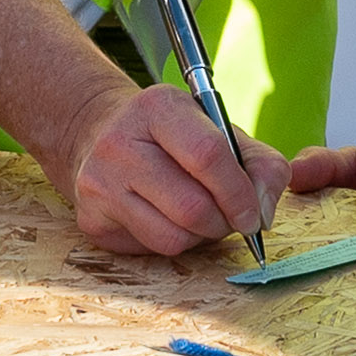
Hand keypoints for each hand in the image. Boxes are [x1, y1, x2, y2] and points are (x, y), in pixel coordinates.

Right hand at [64, 83, 290, 259]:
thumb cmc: (174, 137)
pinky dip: (174, 242)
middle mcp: (120, 142)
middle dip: (223, 223)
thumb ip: (261, 165)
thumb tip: (263, 215)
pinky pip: (151, 248)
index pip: (208, 155)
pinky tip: (169, 219)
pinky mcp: (92, 218)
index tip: (254, 215)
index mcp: (159, 107)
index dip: (239, 193)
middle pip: (191, 207)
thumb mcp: (222, 132)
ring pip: (172, 236)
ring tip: (199, 216)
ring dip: (200, 237)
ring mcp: (99, 182)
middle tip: (229, 218)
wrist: (100, 134)